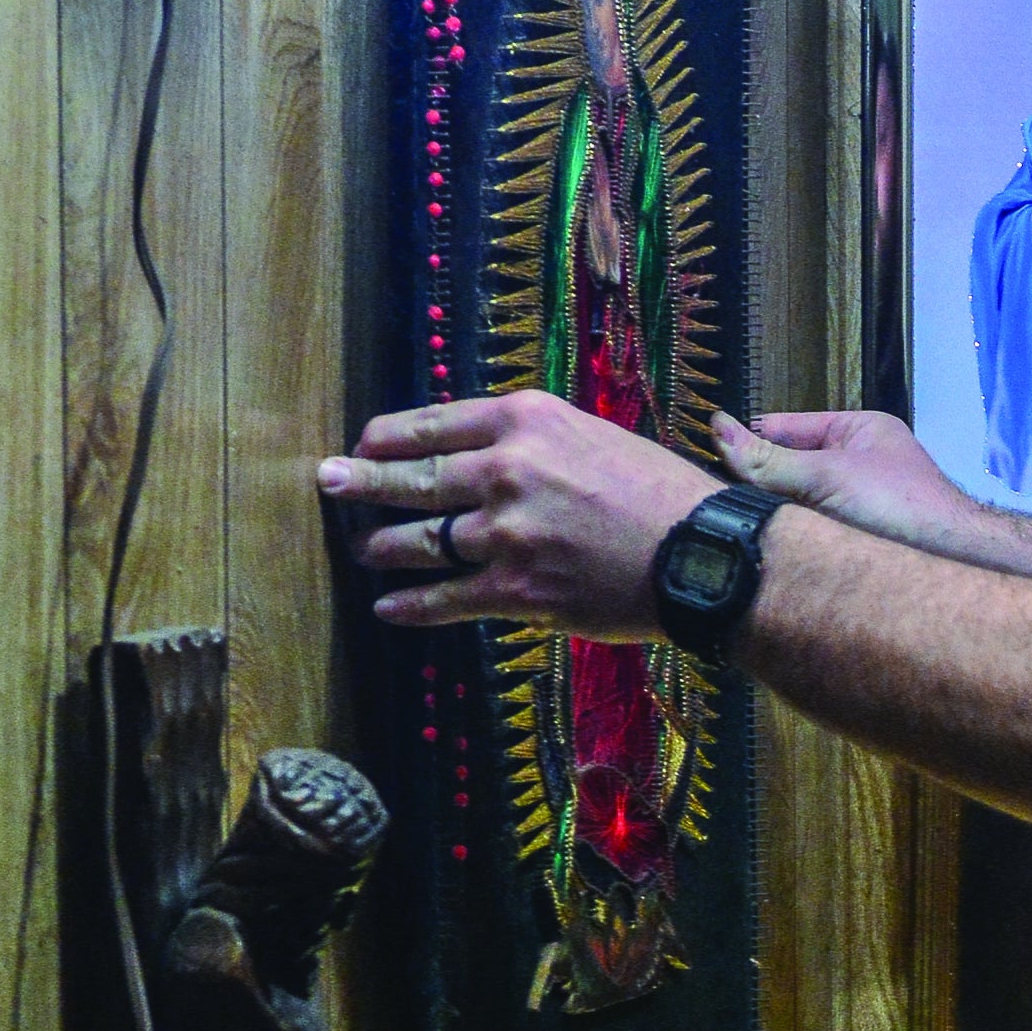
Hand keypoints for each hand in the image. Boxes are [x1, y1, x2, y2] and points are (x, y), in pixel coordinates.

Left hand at [317, 391, 714, 636]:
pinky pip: (447, 598)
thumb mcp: (596, 437)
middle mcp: (505, 470)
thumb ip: (538, 444)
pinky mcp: (516, 589)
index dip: (390, 438)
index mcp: (525, 421)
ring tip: (364, 552)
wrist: (703, 555)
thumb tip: (492, 458)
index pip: (434, 424)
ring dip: (385, 548)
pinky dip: (413, 605)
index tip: (366, 444)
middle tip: (328, 483)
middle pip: (414, 479)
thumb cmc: (663, 495)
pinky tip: (389, 609)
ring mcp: (506, 533)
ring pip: (423, 541)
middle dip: (362, 483)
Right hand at [719, 407, 973, 548]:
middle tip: (716, 503)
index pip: (784, 427)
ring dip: (774, 518)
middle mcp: (858, 463)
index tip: (704, 461)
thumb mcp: (826, 477)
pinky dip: (794, 541)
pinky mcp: (861, 540)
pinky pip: (813, 534)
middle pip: (787, 469)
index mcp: (856, 430)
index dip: (747, 443)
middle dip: (758, 486)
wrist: (956, 564)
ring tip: (739, 529)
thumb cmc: (900, 508)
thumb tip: (715, 426)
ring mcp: (860, 503)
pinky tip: (771, 552)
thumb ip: (768, 461)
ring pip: (797, 505)